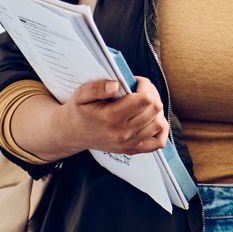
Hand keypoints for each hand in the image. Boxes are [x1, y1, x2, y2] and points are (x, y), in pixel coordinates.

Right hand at [56, 77, 170, 157]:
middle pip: (155, 109)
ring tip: (144, 102)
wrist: (72, 134)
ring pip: (159, 123)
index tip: (136, 82)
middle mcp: (123, 133)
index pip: (144, 99)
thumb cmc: (79, 111)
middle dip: (152, 93)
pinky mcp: (133, 149)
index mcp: (111, 117)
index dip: (145, 86)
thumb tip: (116, 85)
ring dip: (156, 109)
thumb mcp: (81, 95)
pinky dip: (160, 129)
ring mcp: (129, 143)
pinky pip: (158, 142)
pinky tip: (151, 118)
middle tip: (140, 89)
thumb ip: (97, 88)